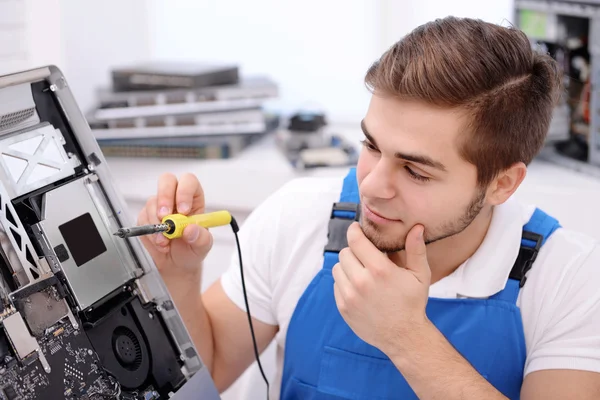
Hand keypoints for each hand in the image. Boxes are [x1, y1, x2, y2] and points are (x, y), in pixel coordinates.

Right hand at [137, 172, 212, 280]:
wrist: (175, 265)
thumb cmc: (191, 250)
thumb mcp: (202, 247)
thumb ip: (200, 238)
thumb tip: (190, 229)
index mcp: (193, 199)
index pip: (189, 182)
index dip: (184, 191)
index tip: (183, 211)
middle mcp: (176, 198)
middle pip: (167, 180)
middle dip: (164, 197)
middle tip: (165, 217)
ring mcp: (159, 206)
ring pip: (152, 202)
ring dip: (157, 223)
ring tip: (167, 242)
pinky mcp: (146, 216)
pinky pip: (143, 218)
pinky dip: (151, 233)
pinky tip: (160, 243)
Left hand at [331, 222, 430, 354]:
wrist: (403, 336)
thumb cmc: (412, 303)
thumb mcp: (420, 275)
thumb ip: (416, 249)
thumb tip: (416, 227)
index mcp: (380, 270)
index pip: (355, 240)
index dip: (354, 231)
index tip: (356, 229)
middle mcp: (361, 282)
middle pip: (344, 253)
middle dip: (354, 251)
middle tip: (365, 256)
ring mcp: (350, 296)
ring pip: (337, 268)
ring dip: (347, 266)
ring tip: (361, 272)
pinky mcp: (343, 307)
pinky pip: (336, 285)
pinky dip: (344, 283)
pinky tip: (359, 288)